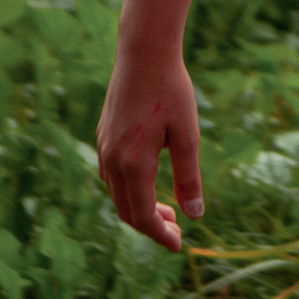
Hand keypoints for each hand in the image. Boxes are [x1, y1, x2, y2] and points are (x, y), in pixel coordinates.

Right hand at [96, 43, 204, 252]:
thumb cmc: (171, 90)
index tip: (179, 245)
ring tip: (168, 210)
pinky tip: (149, 183)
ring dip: (140, 208)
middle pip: (127, 211)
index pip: (142, 215)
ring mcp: (104, 148)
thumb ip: (189, 177)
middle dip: (151, 226)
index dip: (160, 235)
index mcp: (134, 163)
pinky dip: (130, 190)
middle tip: (177, 231)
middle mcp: (112, 160)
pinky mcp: (103, 136)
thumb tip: (195, 214)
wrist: (144, 53)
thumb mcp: (187, 135)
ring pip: (117, 195)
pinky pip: (112, 177)